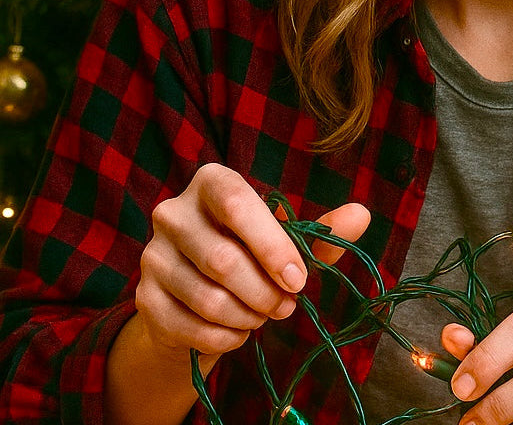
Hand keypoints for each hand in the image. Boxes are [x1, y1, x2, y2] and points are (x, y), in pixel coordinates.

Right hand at [134, 163, 369, 369]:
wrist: (200, 294)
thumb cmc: (252, 253)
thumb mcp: (287, 238)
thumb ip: (323, 229)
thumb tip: (361, 215)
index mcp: (211, 181)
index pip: (236, 202)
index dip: (270, 243)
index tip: (298, 278)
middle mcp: (174, 212)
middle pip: (223, 259)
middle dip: (265, 291)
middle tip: (288, 306)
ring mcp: (153, 255)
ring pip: (207, 297)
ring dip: (247, 316)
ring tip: (265, 316)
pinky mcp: (143, 298)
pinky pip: (189, 326)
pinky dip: (224, 338)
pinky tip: (239, 332)